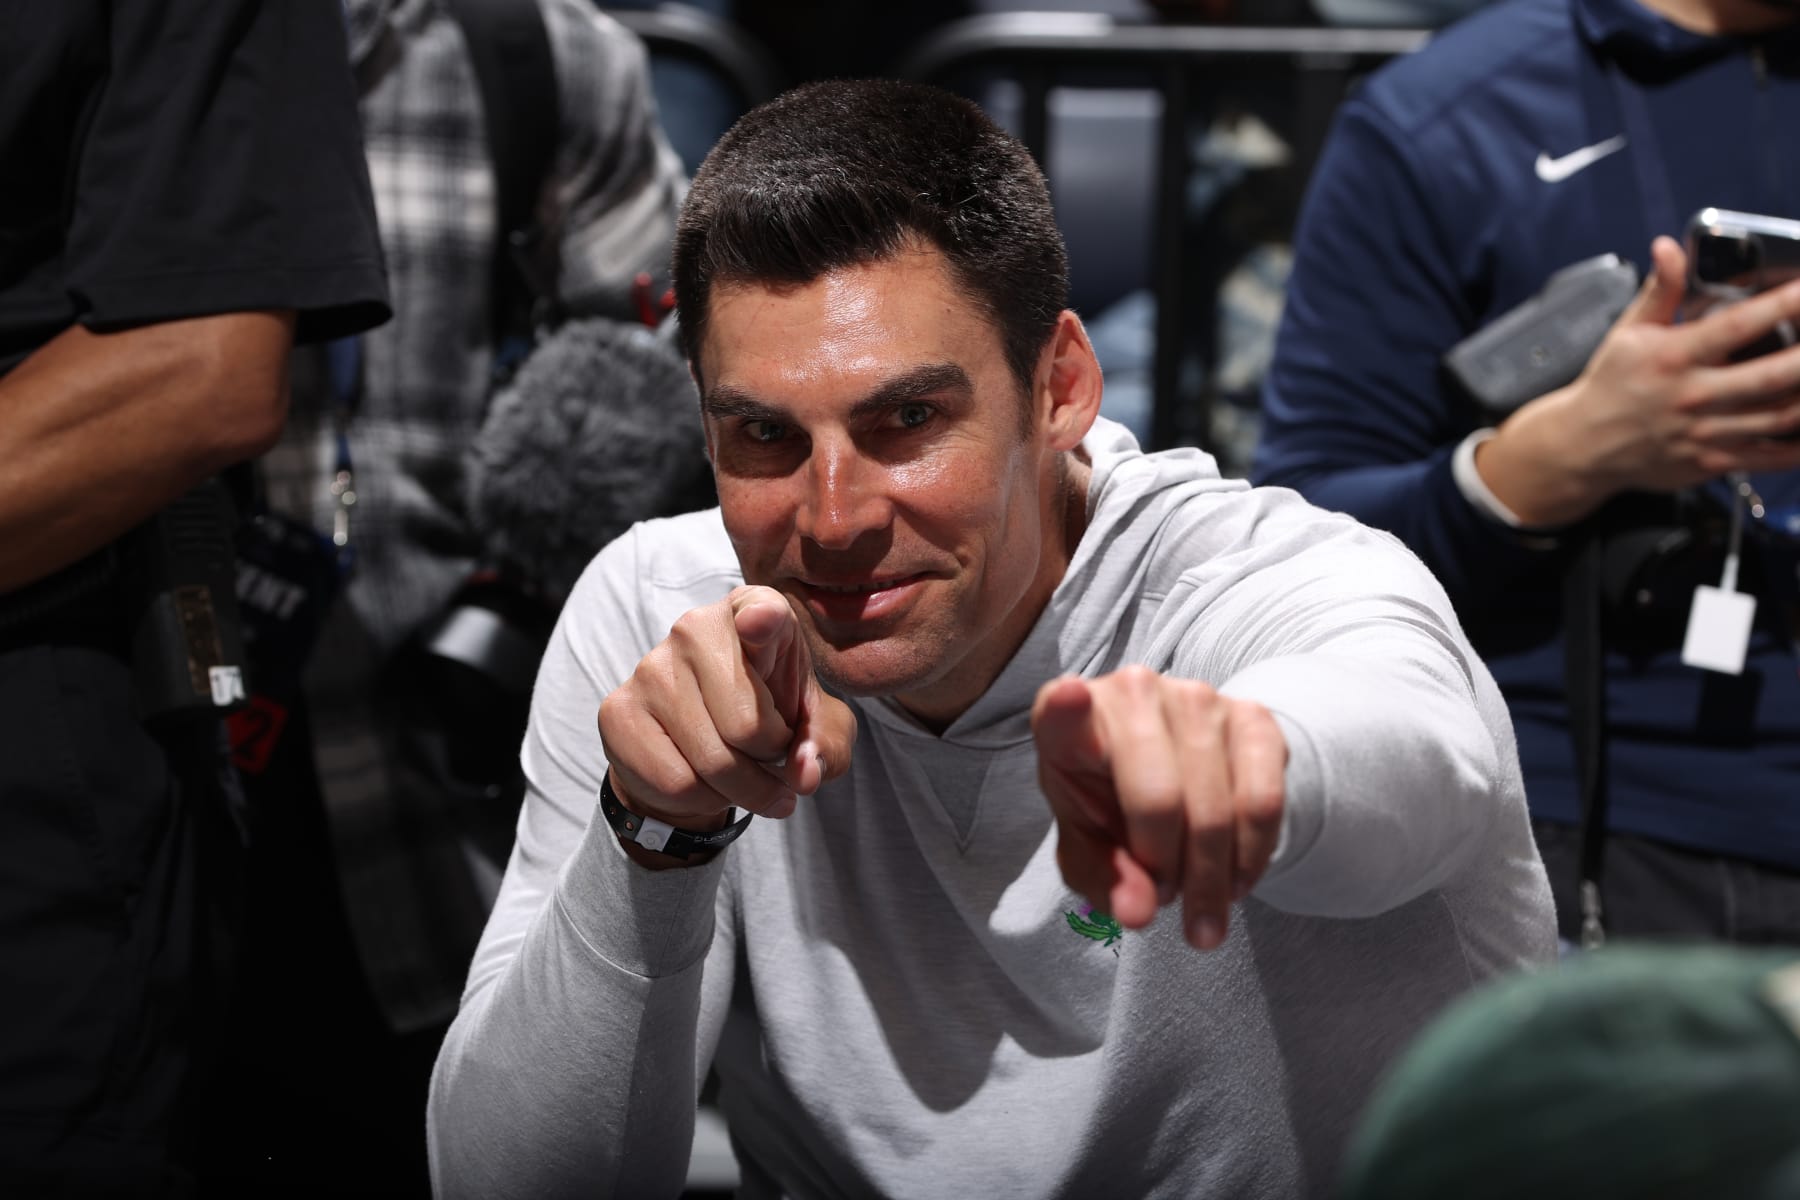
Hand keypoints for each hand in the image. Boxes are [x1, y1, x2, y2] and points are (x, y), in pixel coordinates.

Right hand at [597, 585, 855, 859]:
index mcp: (755, 611)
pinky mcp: (618, 709)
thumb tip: (804, 773)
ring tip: (746, 778)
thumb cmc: (770, 721)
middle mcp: (696, 627)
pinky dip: (702, 799)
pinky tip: (705, 782)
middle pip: (747, 726)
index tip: (760, 623)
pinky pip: (675, 781)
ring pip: (712, 762)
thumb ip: (824, 747)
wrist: (698, 750)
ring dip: (743, 790)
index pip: (761, 611)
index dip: (763, 620)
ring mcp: (651, 666)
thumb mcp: (816, 731)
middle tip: (772, 759)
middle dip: (772, 762)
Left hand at [1031, 668, 1286, 950]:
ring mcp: (1197, 698)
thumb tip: (1139, 911)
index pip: (1062, 711)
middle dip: (1167, 871)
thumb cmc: (1108, 805)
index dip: (1067, 709)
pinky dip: (1251, 857)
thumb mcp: (1088, 847)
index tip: (1069, 698)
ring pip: (1217, 810)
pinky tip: (1235, 881)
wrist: (1172, 769)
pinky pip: (1263, 802)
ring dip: (1210, 878)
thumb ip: (1103, 878)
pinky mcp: (1252, 716)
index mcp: (1068, 719)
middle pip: (1160, 798)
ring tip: (1199, 904)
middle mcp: (1133, 691)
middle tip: (1166, 901)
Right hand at [1479, 235, 1799, 525]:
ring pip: (1780, 416)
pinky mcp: (1711, 462)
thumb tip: (1668, 248)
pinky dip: (1798, 445)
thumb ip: (1660, 290)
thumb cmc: (1611, 385)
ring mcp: (1705, 433)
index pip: (1736, 325)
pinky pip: (1770, 455)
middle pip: (1772, 375)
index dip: (1781, 305)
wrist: (1583, 446)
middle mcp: (1693, 396)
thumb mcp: (1628, 332)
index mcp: (1673, 357)